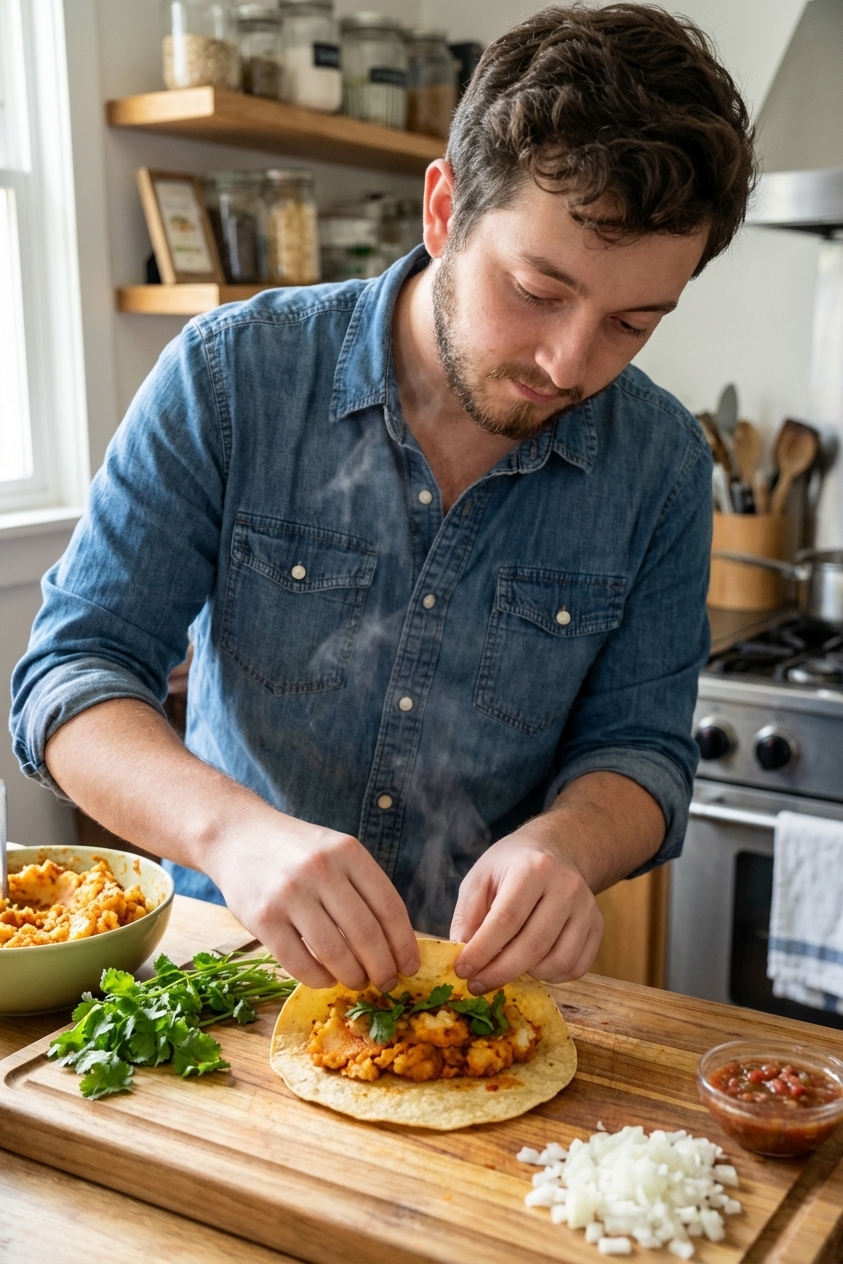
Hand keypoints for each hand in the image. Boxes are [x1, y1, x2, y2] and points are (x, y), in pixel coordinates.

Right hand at [206, 809, 419, 992]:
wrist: (238, 836)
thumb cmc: (297, 850)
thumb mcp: (335, 851)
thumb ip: (362, 887)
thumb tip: (395, 944)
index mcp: (348, 851)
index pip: (389, 907)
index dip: (404, 944)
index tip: (409, 966)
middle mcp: (321, 869)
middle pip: (365, 933)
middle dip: (382, 967)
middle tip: (386, 983)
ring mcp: (290, 894)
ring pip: (334, 952)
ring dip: (352, 976)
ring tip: (357, 982)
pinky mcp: (263, 918)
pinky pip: (299, 962)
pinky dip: (319, 978)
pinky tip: (326, 978)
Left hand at [449, 825, 602, 993]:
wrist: (554, 851)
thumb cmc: (511, 867)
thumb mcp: (480, 877)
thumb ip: (467, 914)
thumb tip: (462, 954)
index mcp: (533, 868)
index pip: (506, 919)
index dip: (482, 950)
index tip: (461, 970)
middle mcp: (566, 886)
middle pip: (533, 944)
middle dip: (500, 972)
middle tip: (476, 985)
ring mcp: (587, 907)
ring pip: (557, 961)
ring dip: (526, 975)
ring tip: (505, 967)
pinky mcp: (597, 926)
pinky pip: (576, 967)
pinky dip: (551, 977)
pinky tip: (532, 966)